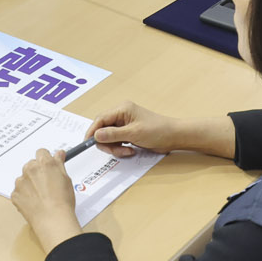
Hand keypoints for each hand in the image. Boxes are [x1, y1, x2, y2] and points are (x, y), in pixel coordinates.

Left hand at [11, 148, 81, 250]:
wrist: (52, 220)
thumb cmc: (62, 201)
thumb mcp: (66, 179)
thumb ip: (59, 164)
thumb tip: (59, 154)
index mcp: (44, 163)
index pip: (41, 152)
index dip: (46, 159)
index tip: (49, 166)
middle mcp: (30, 170)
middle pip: (31, 164)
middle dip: (37, 171)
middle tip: (46, 184)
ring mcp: (20, 182)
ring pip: (24, 178)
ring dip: (30, 183)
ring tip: (41, 196)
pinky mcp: (15, 194)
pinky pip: (19, 191)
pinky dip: (24, 195)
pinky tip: (34, 202)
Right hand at [87, 103, 231, 158]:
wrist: (174, 136)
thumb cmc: (157, 131)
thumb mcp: (134, 134)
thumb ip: (113, 135)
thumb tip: (96, 135)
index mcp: (122, 109)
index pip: (100, 119)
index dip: (92, 131)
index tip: (88, 143)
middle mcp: (121, 115)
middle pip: (102, 129)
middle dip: (107, 143)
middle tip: (117, 151)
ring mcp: (125, 124)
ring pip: (109, 137)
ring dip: (115, 147)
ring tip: (127, 151)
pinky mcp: (128, 132)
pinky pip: (116, 141)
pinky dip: (120, 148)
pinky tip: (130, 150)